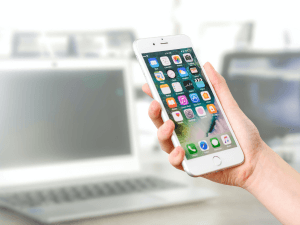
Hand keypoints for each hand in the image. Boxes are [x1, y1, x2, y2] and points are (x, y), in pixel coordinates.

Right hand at [142, 62, 266, 188]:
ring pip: (165, 141)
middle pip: (162, 122)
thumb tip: (207, 66)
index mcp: (191, 118)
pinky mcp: (190, 164)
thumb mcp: (229, 107)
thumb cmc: (242, 135)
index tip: (150, 85)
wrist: (254, 160)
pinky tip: (181, 151)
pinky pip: (176, 162)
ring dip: (162, 133)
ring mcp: (186, 148)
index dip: (158, 95)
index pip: (170, 105)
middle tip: (156, 103)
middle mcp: (185, 133)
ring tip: (169, 126)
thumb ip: (217, 87)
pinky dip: (175, 157)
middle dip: (155, 112)